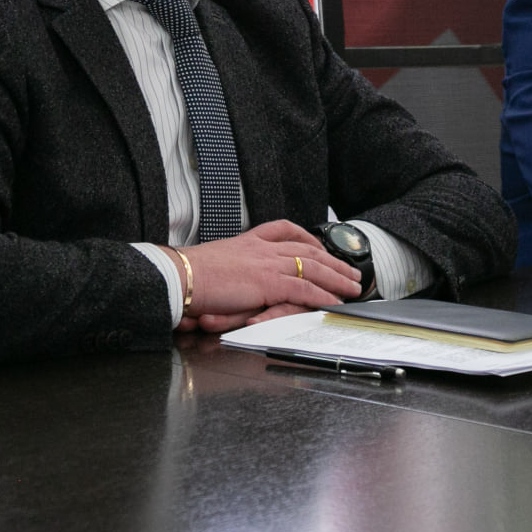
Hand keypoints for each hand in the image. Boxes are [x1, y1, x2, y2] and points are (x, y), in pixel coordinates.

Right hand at [175, 220, 362, 332]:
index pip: (282, 230)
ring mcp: (267, 264)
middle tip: (350, 268)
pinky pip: (304, 289)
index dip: (304, 236)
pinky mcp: (268, 283)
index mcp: (247, 241)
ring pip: (312, 268)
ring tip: (353, 286)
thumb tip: (235, 280)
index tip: (317, 242)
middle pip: (306, 250)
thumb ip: (231, 269)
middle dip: (332, 259)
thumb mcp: (212, 264)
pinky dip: (323, 296)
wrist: (177, 277)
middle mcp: (261, 249)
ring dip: (336, 278)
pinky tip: (335, 301)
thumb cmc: (186, 275)